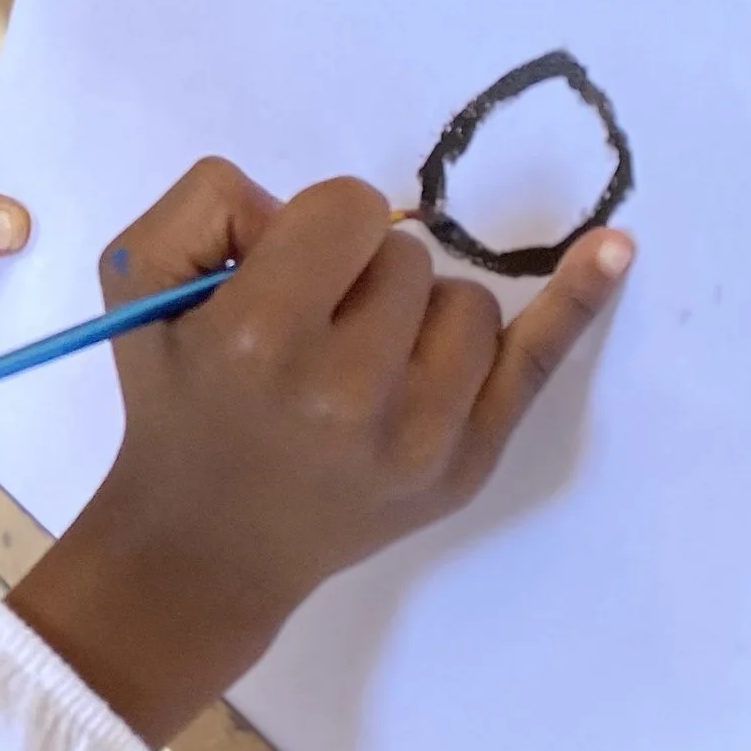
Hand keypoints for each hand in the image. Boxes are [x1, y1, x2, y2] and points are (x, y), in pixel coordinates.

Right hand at [7, 162, 631, 749]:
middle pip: (407, 256)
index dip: (313, 231)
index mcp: (261, 337)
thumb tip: (318, 210)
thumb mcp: (136, 284)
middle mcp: (347, 391)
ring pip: (464, 300)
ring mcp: (420, 436)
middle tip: (308, 333)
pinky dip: (577, 301)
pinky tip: (614, 252)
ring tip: (360, 361)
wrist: (207, 546)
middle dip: (357, 274)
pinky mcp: (464, 465)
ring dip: (415, 312)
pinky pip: (536, 360)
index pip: (346, 210)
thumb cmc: (176, 404)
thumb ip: (208, 205)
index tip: (282, 277)